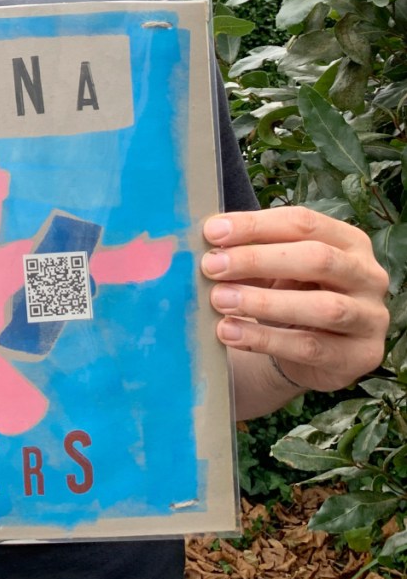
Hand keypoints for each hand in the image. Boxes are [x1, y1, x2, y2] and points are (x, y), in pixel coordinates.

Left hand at [201, 207, 388, 396]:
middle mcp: (367, 275)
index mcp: (348, 240)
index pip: (303, 223)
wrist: (311, 352)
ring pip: (323, 307)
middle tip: (211, 266)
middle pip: (317, 259)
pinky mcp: (361, 356)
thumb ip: (250, 251)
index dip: (255, 225)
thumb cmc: (291, 293)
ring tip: (219, 300)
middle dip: (258, 260)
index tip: (212, 232)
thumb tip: (208, 239)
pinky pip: (310, 347)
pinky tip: (230, 331)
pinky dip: (265, 339)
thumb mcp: (275, 267)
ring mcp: (370, 317)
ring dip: (263, 302)